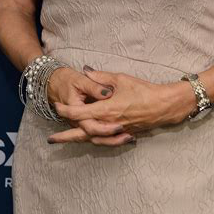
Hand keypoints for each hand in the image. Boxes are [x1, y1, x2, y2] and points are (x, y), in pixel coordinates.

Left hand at [47, 66, 187, 146]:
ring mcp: (115, 132)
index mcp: (106, 110)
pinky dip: (93, 141)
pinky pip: (104, 142)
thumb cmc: (143, 90)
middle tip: (51, 139)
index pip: (80, 113)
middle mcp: (108, 124)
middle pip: (82, 133)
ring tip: (65, 141)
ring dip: (77, 140)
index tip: (57, 107)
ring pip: (92, 140)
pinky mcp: (122, 134)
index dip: (66, 111)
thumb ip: (101, 77)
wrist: (163, 106)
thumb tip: (85, 71)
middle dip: (65, 137)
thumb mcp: (121, 79)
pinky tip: (88, 139)